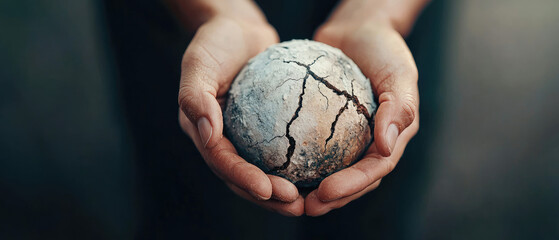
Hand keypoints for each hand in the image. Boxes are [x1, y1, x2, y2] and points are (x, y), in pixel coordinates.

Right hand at [177, 12, 303, 215]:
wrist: (236, 27)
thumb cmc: (215, 40)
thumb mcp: (199, 62)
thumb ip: (195, 97)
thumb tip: (209, 136)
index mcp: (201, 131)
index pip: (222, 163)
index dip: (244, 180)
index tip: (270, 190)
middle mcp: (220, 139)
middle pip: (242, 177)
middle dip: (268, 197)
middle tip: (297, 204)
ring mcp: (241, 136)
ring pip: (263, 170)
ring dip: (284, 189)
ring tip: (312, 198)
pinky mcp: (262, 129)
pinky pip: (280, 150)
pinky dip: (297, 163)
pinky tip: (323, 169)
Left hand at [306, 5, 419, 215]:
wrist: (360, 29)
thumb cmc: (384, 48)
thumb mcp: (399, 73)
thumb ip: (399, 108)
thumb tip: (386, 148)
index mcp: (393, 138)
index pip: (374, 170)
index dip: (351, 186)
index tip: (324, 193)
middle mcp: (372, 142)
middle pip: (353, 180)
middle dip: (331, 199)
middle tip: (303, 207)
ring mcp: (350, 137)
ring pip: (331, 169)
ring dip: (311, 187)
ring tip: (285, 195)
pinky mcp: (328, 126)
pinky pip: (312, 145)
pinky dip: (297, 158)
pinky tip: (272, 162)